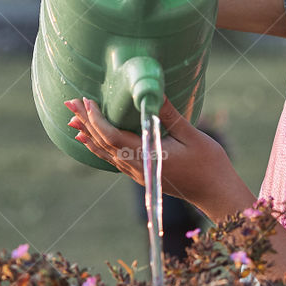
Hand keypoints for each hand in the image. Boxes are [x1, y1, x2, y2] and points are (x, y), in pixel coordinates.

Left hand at [64, 95, 238, 213]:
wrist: (216, 193)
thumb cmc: (209, 165)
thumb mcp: (192, 135)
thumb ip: (169, 115)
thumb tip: (152, 91)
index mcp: (148, 157)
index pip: (112, 137)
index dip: (96, 119)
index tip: (87, 101)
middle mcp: (138, 168)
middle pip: (103, 145)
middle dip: (86, 123)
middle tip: (69, 104)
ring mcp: (139, 174)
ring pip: (106, 154)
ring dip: (89, 135)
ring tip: (73, 121)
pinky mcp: (143, 176)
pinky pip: (114, 160)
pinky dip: (100, 148)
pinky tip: (92, 141)